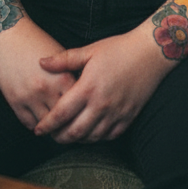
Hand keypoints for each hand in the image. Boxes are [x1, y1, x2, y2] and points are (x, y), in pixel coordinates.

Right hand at [0, 20, 76, 131]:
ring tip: (57, 129)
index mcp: (62, 77)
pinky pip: (29, 123)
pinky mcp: (15, 101)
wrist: (10, 36)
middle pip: (63, 119)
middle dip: (68, 126)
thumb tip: (83, 96)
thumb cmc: (37, 43)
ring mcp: (29, 97)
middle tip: (72, 129)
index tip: (83, 118)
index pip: (78, 106)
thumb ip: (71, 75)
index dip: (82, 113)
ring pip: (45, 125)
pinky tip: (41, 123)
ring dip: (52, 129)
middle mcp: (47, 89)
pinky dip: (37, 125)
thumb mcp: (60, 56)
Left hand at [34, 26, 174, 143]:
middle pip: (74, 132)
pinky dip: (97, 138)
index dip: (47, 125)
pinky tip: (90, 133)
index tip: (37, 129)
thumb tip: (41, 62)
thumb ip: (64, 60)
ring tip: (68, 135)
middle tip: (51, 136)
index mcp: (88, 87)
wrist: (150, 53)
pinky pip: (109, 136)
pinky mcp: (128, 117)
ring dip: (77, 140)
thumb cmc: (119, 48)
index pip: (61, 113)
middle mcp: (101, 104)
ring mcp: (116, 113)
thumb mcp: (90, 50)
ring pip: (92, 137)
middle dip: (59, 137)